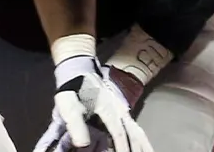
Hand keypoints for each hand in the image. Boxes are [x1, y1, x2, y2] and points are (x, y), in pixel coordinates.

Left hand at [37, 55, 152, 151]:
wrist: (80, 70)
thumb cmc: (73, 90)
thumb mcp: (68, 106)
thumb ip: (75, 125)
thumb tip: (82, 144)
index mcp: (107, 111)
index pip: (118, 133)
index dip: (122, 148)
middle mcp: (119, 111)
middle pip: (134, 133)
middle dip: (139, 148)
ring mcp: (122, 111)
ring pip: (138, 131)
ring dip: (144, 145)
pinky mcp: (121, 111)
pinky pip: (135, 128)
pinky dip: (142, 139)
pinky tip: (145, 146)